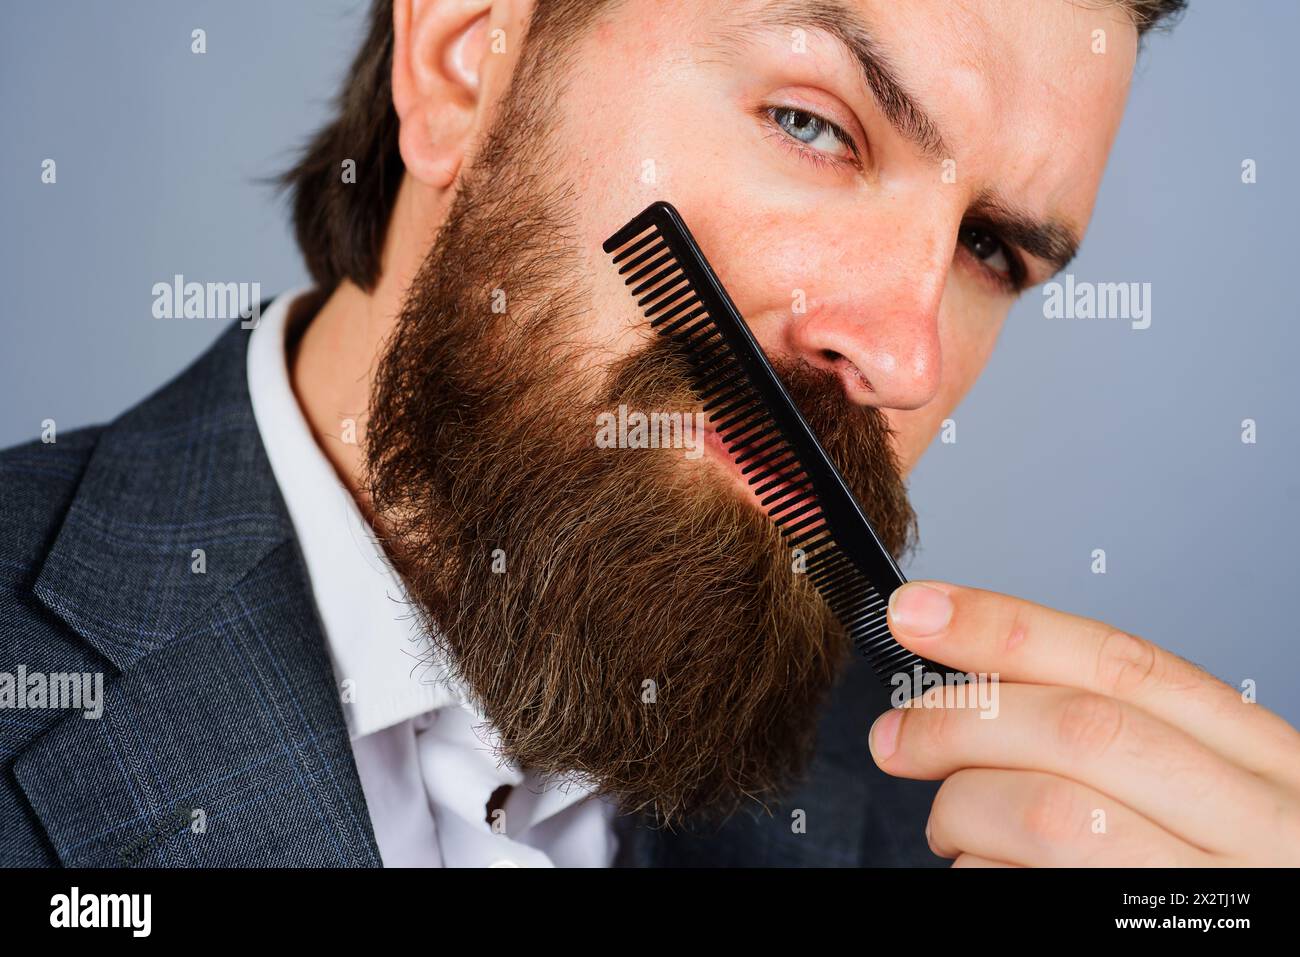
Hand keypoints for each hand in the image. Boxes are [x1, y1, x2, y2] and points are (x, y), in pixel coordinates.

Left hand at [868, 581, 1299, 866]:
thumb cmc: (1216, 871)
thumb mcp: (1199, 790)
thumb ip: (1114, 731)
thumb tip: (973, 682)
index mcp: (1260, 761)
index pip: (1120, 662)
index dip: (1003, 626)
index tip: (918, 611)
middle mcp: (1255, 823)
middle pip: (1078, 728)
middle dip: (961, 721)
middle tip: (896, 736)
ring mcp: (1208, 891)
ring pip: (1049, 814)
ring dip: (963, 809)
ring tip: (949, 826)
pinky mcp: (1149, 940)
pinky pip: (1030, 889)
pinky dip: (979, 870)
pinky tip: (983, 869)